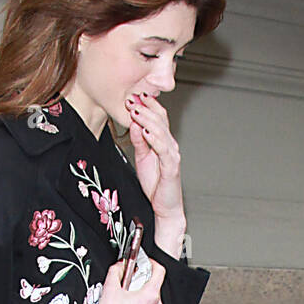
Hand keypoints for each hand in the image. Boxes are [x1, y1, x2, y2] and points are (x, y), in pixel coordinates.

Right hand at [85, 257, 165, 303]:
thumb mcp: (110, 288)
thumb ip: (116, 270)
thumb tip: (119, 265)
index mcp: (150, 296)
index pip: (160, 271)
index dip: (151, 262)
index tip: (144, 261)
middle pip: (153, 285)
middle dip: (141, 279)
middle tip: (128, 279)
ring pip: (150, 299)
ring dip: (139, 293)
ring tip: (124, 296)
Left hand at [125, 93, 185, 222]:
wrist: (166, 208)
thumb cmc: (157, 185)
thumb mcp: (142, 158)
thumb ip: (139, 141)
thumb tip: (134, 124)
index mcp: (164, 142)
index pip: (159, 117)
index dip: (147, 105)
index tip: (133, 96)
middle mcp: (170, 145)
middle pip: (160, 120)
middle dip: (144, 108)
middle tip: (131, 99)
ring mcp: (172, 155)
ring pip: (161, 131)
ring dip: (147, 119)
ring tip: (135, 111)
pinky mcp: (171, 166)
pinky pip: (163, 149)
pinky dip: (154, 139)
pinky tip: (145, 131)